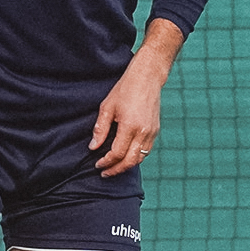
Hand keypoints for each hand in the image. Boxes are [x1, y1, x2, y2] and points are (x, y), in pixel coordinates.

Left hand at [90, 18, 183, 176]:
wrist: (147, 77)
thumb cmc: (125, 89)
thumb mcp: (107, 107)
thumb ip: (100, 129)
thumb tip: (93, 147)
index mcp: (130, 126)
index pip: (117, 153)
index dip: (106, 162)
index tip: (97, 164)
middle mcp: (143, 132)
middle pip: (130, 161)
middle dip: (116, 170)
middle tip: (104, 173)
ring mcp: (152, 132)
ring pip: (140, 158)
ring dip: (126, 166)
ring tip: (114, 167)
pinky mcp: (156, 130)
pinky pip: (146, 151)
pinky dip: (136, 157)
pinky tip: (126, 156)